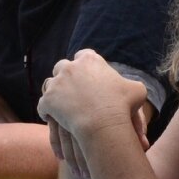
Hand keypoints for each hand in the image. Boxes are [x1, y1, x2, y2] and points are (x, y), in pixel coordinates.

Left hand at [36, 50, 149, 176]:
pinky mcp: (48, 99)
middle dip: (65, 75)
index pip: (84, 55)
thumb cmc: (122, 105)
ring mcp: (57, 83)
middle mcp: (70, 67)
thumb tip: (129, 87)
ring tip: (60, 103)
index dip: (85, 65)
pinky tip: (50, 116)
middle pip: (63, 66)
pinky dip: (46, 110)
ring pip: (50, 84)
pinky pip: (42, 104)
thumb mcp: (136, 90)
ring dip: (54, 92)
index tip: (87, 75)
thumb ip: (129, 84)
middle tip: (71, 89)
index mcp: (90, 60)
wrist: (103, 123)